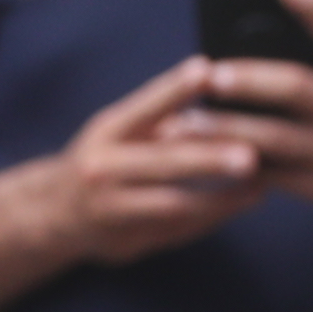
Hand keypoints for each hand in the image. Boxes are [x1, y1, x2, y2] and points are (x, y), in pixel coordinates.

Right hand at [31, 61, 263, 265]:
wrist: (54, 214)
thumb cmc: (102, 158)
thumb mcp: (117, 129)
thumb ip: (158, 115)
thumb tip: (213, 84)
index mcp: (105, 132)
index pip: (143, 106)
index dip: (174, 88)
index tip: (206, 70)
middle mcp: (103, 170)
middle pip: (162, 163)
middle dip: (208, 159)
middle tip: (249, 156)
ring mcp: (113, 210)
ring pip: (174, 206)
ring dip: (221, 198)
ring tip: (258, 187)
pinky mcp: (128, 241)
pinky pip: (178, 231)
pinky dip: (213, 217)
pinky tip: (241, 204)